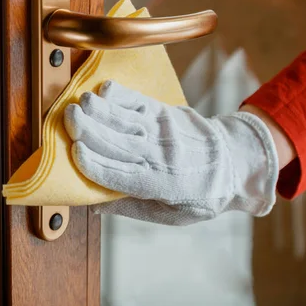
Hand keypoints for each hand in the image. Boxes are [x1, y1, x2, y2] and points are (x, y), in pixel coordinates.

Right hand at [64, 80, 278, 225]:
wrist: (237, 162)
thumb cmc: (201, 194)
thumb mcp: (170, 215)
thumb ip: (130, 208)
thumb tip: (92, 207)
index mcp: (162, 185)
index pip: (122, 175)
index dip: (96, 164)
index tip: (74, 153)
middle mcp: (162, 156)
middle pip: (120, 143)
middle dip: (91, 130)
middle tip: (68, 119)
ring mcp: (165, 131)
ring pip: (128, 121)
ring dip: (102, 111)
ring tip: (80, 104)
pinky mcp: (168, 113)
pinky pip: (142, 103)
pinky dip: (123, 96)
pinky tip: (105, 91)